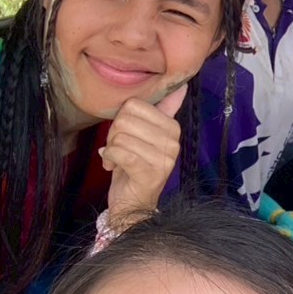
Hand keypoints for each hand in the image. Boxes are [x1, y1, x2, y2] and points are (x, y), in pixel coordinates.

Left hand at [104, 86, 185, 229]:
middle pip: (125, 119)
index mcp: (173, 128)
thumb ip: (163, 111)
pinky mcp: (151, 173)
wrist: (133, 206)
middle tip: (120, 150)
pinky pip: (120, 152)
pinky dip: (110, 159)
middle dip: (114, 135)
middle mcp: (173, 142)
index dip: (121, 119)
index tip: (126, 136)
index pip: (134, 104)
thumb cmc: (135, 167)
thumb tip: (182, 87)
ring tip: (119, 161)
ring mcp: (164, 159)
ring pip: (120, 137)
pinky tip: (112, 167)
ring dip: (111, 150)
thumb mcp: (147, 136)